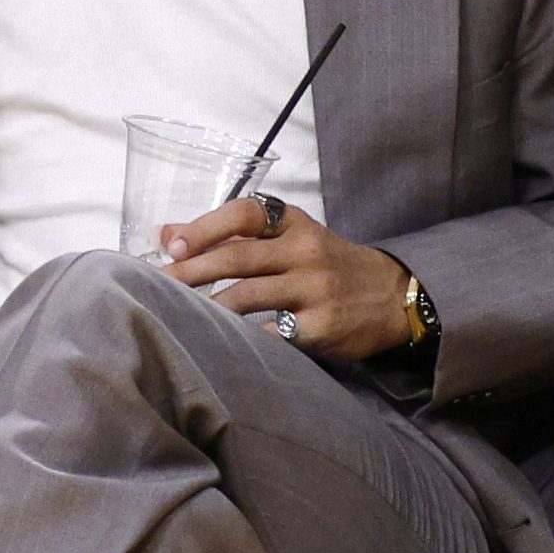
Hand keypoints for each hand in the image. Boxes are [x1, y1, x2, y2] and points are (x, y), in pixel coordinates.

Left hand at [159, 199, 409, 361]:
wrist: (394, 296)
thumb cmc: (325, 265)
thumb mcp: (288, 239)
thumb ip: (230, 237)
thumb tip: (165, 235)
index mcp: (295, 224)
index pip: (245, 213)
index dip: (205, 227)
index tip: (172, 245)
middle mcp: (306, 251)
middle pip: (238, 258)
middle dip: (192, 271)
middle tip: (159, 284)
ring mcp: (315, 290)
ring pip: (248, 297)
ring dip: (208, 307)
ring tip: (178, 314)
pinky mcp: (321, 327)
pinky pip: (269, 333)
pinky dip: (240, 336)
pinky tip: (217, 339)